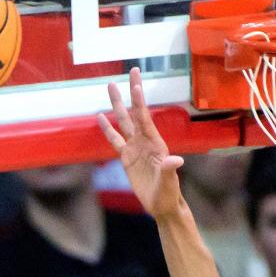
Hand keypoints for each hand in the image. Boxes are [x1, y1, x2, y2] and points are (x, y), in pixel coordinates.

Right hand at [98, 68, 183, 218]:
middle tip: (131, 70)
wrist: (162, 205)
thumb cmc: (169, 194)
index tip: (136, 84)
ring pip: (123, 122)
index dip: (139, 101)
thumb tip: (175, 160)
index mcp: (155, 143)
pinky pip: (114, 140)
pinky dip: (107, 129)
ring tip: (110, 86)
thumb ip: (170, 169)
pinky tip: (100, 117)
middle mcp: (145, 141)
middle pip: (135, 112)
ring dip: (117, 105)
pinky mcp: (126, 158)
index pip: (145, 118)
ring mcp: (135, 148)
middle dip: (132, 92)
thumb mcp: (169, 182)